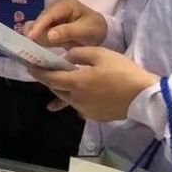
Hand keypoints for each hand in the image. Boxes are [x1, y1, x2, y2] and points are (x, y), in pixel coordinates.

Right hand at [26, 0, 106, 49]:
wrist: (101, 33)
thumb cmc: (95, 29)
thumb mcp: (85, 30)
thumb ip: (68, 32)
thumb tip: (49, 35)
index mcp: (66, 4)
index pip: (49, 14)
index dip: (39, 25)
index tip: (30, 37)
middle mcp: (56, 8)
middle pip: (41, 20)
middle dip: (33, 32)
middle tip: (25, 46)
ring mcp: (52, 17)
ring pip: (38, 26)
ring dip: (34, 37)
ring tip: (27, 49)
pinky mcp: (50, 26)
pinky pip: (41, 32)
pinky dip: (37, 40)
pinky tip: (33, 49)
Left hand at [28, 47, 157, 121]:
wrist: (142, 96)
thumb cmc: (122, 72)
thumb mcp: (100, 54)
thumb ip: (79, 54)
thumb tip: (66, 59)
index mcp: (76, 82)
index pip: (49, 78)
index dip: (38, 73)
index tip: (29, 66)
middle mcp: (76, 99)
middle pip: (56, 89)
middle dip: (49, 80)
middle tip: (48, 70)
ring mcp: (85, 110)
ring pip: (67, 99)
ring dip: (62, 89)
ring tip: (65, 80)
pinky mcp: (94, 116)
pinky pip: (79, 106)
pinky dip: (76, 97)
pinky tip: (83, 92)